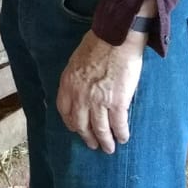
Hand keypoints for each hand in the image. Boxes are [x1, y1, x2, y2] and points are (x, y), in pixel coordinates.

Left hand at [56, 28, 144, 153]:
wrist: (116, 38)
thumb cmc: (98, 44)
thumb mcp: (75, 61)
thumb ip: (75, 79)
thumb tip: (78, 89)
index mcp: (68, 84)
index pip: (64, 111)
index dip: (71, 123)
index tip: (77, 128)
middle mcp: (80, 96)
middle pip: (81, 125)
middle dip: (87, 137)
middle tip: (93, 144)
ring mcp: (98, 101)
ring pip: (100, 129)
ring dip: (105, 141)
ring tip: (109, 148)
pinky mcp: (117, 103)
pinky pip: (118, 125)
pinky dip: (121, 134)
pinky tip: (123, 138)